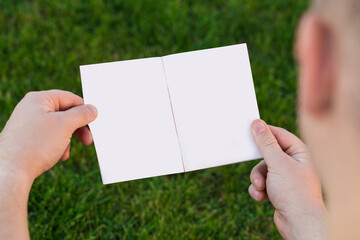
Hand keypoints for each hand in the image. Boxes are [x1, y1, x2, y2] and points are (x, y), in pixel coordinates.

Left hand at [0, 90, 97, 182]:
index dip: (84, 110)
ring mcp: (28, 123)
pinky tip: (59, 156)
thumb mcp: (65, 126)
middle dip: (78, 128)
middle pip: (65, 113)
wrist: (9, 171)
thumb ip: (81, 114)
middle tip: (89, 140)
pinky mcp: (26, 137)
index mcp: (39, 99)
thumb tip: (92, 109)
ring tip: (67, 152)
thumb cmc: (34, 145)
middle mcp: (32, 109)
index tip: (95, 123)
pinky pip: (49, 137)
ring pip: (58, 127)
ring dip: (69, 139)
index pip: (70, 98)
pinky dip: (58, 145)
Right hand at [249, 120, 325, 239]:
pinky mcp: (279, 190)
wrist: (300, 224)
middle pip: (267, 153)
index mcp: (300, 152)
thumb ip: (266, 143)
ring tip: (260, 187)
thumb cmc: (295, 192)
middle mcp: (294, 163)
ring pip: (262, 169)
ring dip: (257, 179)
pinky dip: (259, 189)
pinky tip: (262, 197)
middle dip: (258, 164)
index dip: (264, 132)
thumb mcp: (277, 163)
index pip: (279, 134)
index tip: (249, 129)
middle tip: (251, 162)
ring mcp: (286, 177)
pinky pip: (262, 183)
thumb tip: (257, 124)